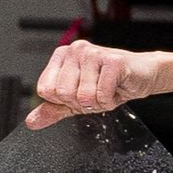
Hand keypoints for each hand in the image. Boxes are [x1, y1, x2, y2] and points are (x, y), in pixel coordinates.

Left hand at [25, 40, 162, 129]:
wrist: (142, 76)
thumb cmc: (108, 84)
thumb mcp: (74, 101)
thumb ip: (52, 110)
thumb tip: (31, 122)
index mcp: (61, 57)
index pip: (45, 90)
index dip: (63, 100)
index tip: (78, 93)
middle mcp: (75, 50)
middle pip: (62, 94)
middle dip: (80, 102)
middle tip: (94, 92)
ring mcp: (93, 53)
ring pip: (82, 96)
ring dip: (97, 102)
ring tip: (106, 90)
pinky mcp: (113, 60)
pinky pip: (101, 94)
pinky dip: (110, 100)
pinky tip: (116, 89)